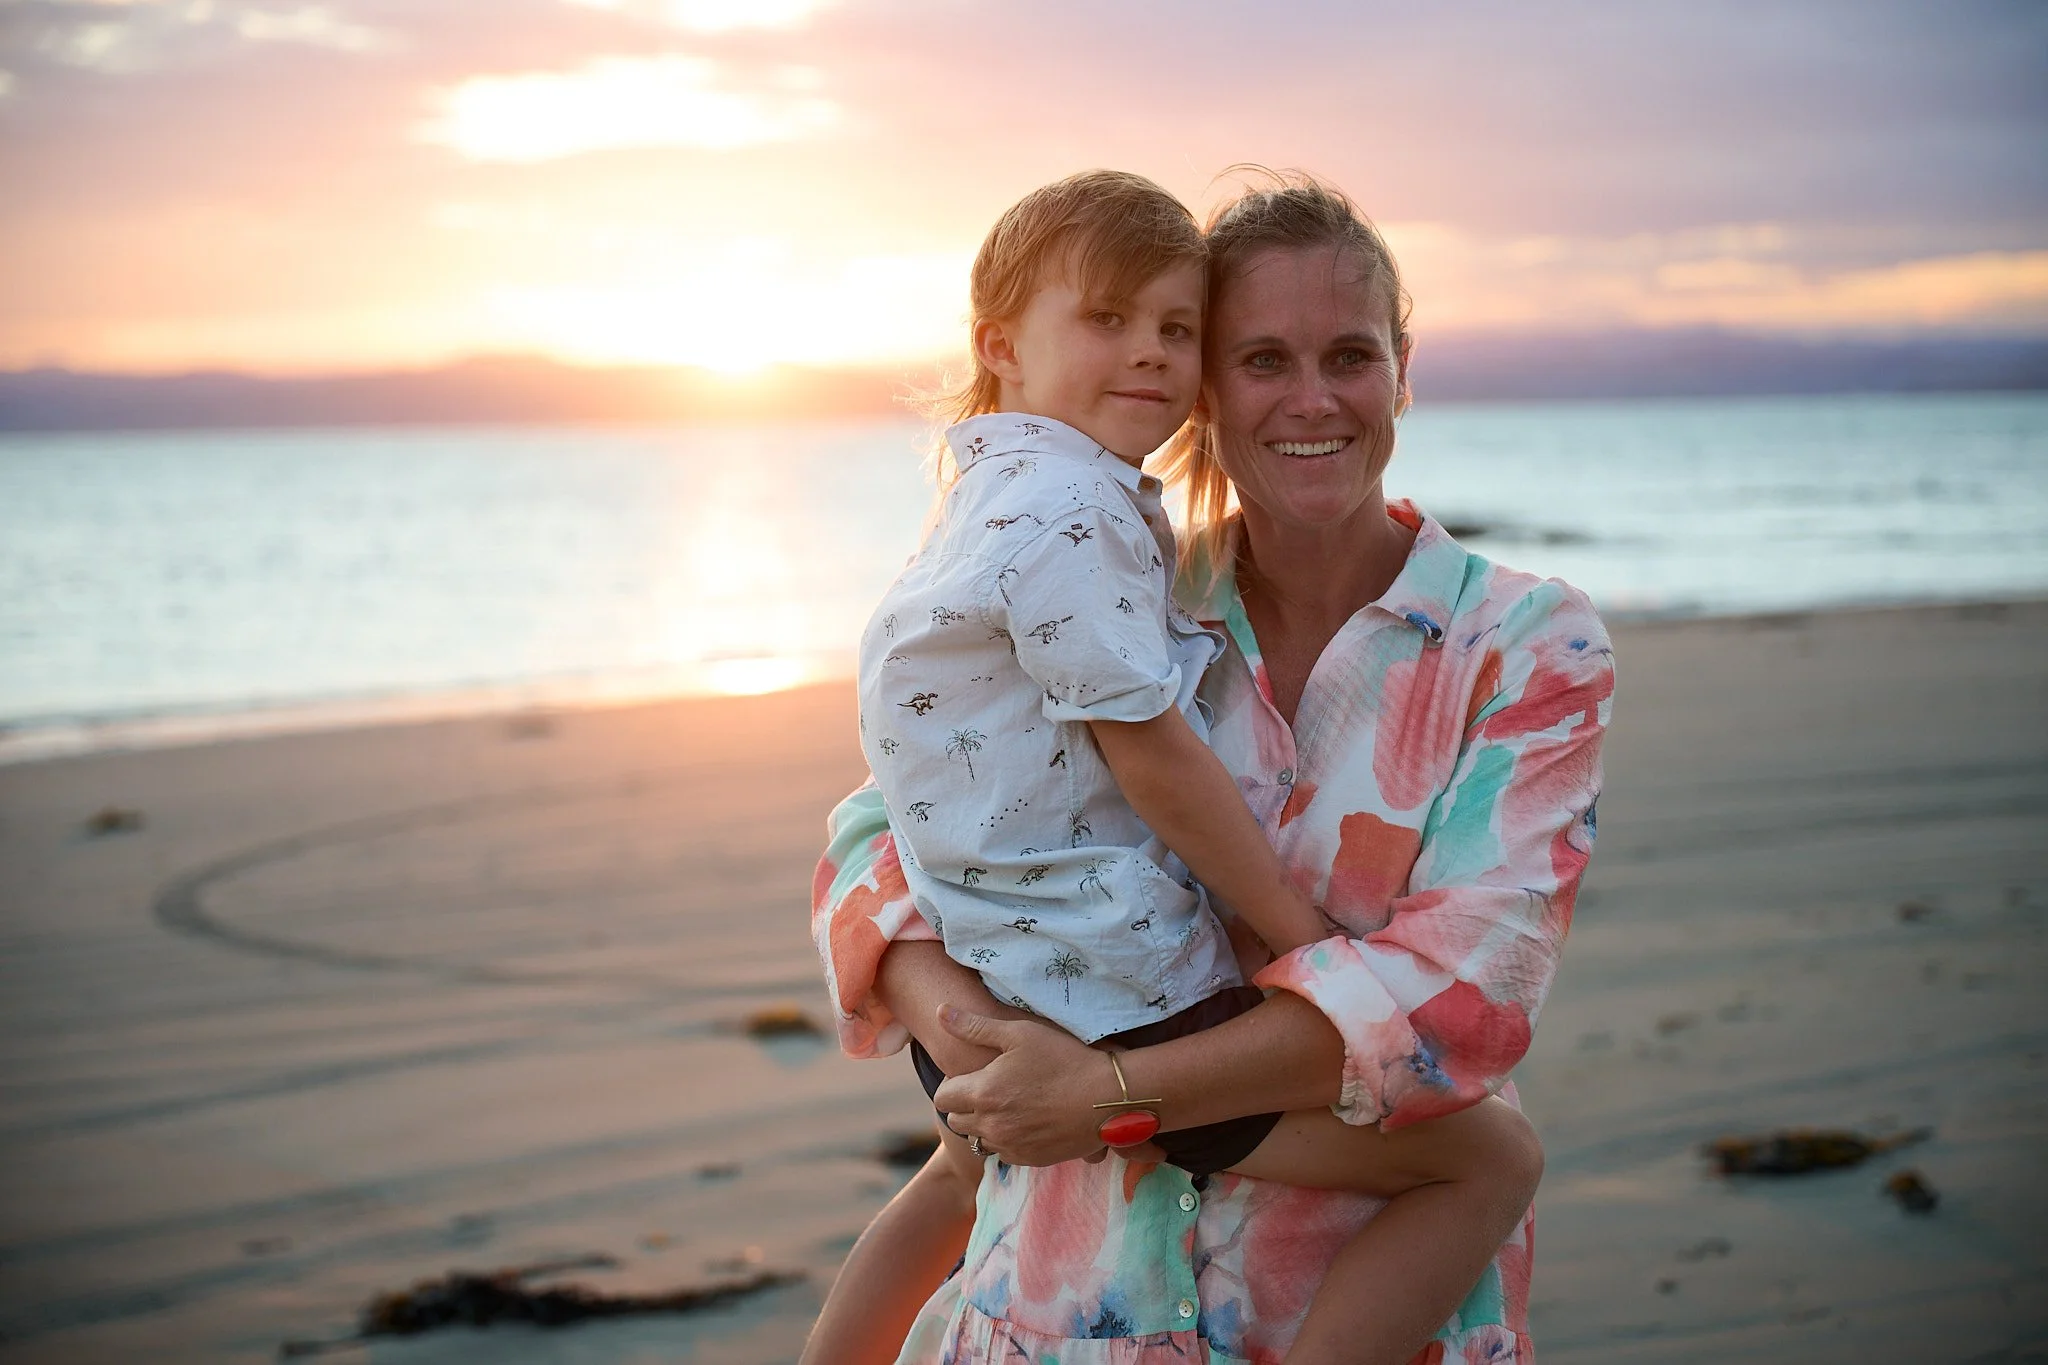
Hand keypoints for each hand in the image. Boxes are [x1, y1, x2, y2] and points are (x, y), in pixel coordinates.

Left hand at [929, 1007, 1114, 1166]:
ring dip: (985, 1125)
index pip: (942, 1098)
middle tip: (992, 1088)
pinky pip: (1004, 1153)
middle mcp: (990, 1125)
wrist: (1105, 1098)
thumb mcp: (1019, 1033)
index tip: (974, 1075)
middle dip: (965, 1106)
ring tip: (1010, 1105)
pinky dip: (1008, 1139)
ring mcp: (1010, 1146)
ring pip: (978, 1140)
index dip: (953, 1084)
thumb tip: (940, 1012)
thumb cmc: (1063, 1058)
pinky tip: (1028, 1120)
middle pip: (955, 1122)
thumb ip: (974, 1026)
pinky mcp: (1029, 1160)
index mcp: (982, 1093)